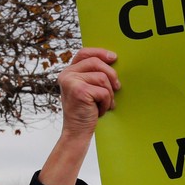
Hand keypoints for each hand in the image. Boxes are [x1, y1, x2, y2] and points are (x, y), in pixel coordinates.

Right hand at [40, 48, 118, 184]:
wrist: (77, 132)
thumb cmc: (85, 111)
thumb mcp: (87, 89)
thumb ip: (92, 74)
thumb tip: (112, 61)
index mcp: (68, 72)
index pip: (84, 53)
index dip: (100, 52)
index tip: (114, 58)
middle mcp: (66, 75)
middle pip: (96, 62)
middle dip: (111, 75)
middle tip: (117, 87)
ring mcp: (71, 82)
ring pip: (103, 78)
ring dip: (109, 94)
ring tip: (104, 104)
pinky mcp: (79, 91)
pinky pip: (104, 91)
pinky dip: (106, 102)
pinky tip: (99, 110)